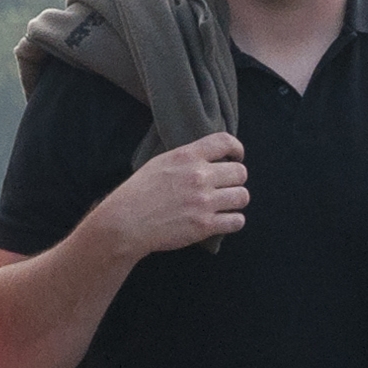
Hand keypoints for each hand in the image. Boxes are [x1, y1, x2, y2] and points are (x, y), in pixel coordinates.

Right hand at [89, 132, 247, 257]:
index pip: (225, 142)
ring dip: (236, 200)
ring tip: (226, 205)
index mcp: (187, 156)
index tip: (236, 157)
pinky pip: (237, 221)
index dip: (236, 149)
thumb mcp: (159, 163)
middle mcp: (199, 176)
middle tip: (226, 187)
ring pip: (242, 196)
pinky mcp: (204, 225)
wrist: (125, 223)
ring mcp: (204, 202)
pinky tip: (224, 221)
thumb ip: (185, 158)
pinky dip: (234, 221)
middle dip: (235, 179)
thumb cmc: (138, 193)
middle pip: (240, 172)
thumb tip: (206, 157)